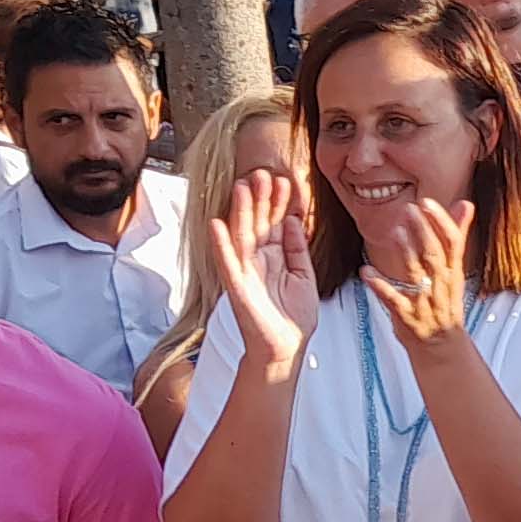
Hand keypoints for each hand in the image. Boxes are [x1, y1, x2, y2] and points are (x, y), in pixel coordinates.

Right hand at [209, 168, 320, 372]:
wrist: (287, 348)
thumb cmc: (293, 315)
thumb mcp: (303, 275)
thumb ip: (297, 249)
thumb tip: (292, 220)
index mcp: (274, 257)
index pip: (274, 223)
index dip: (278, 203)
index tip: (285, 181)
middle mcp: (257, 260)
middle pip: (256, 223)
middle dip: (259, 199)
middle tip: (262, 173)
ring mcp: (245, 272)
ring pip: (241, 235)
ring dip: (240, 211)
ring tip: (242, 186)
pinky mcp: (237, 287)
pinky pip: (227, 262)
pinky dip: (221, 244)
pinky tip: (216, 223)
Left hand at [357, 197, 475, 347]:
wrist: (443, 346)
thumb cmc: (445, 303)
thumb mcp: (455, 269)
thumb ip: (457, 235)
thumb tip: (466, 204)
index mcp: (453, 271)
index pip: (453, 243)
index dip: (441, 222)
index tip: (428, 203)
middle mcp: (441, 285)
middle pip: (435, 255)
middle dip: (423, 231)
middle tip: (409, 210)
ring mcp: (424, 301)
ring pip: (417, 275)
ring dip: (406, 254)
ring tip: (395, 233)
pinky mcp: (408, 317)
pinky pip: (394, 301)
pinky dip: (380, 287)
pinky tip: (366, 272)